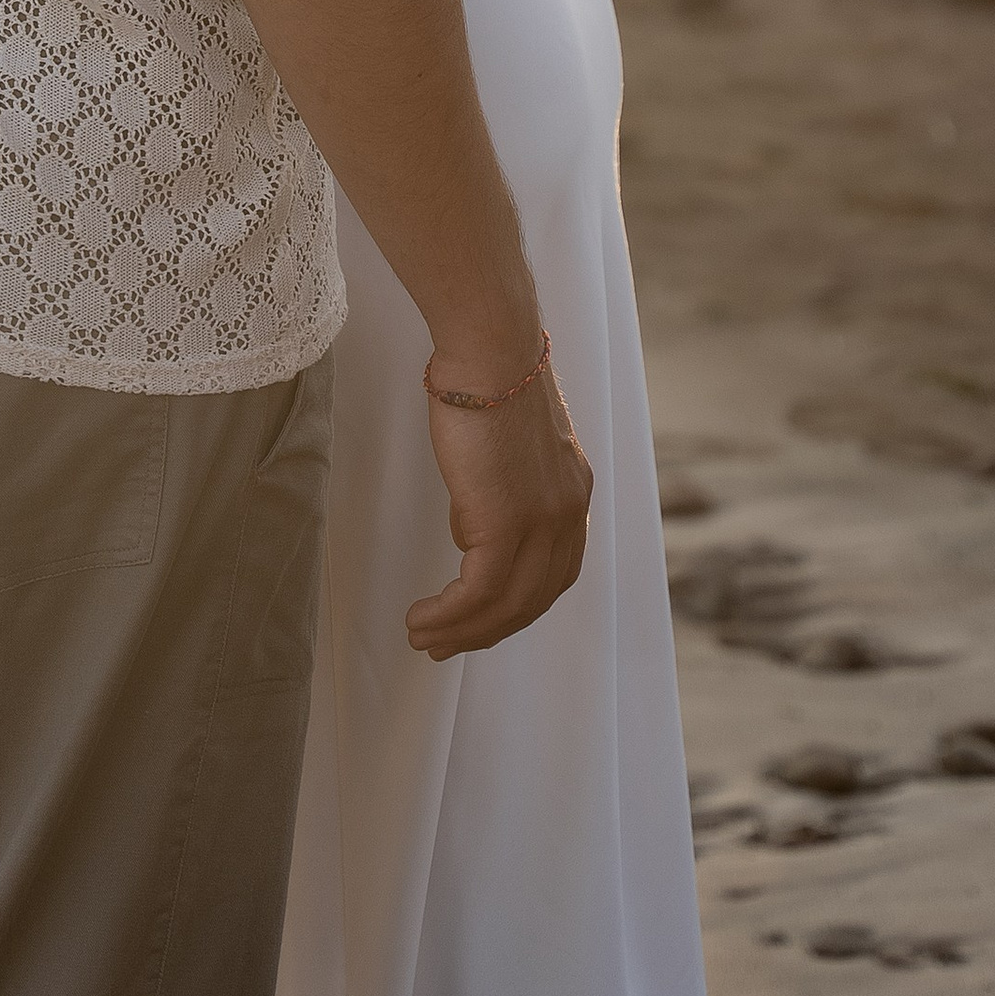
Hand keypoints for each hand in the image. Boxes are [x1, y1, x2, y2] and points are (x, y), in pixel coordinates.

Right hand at [405, 356, 594, 659]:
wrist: (490, 350)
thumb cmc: (485, 378)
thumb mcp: (504, 446)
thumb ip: (500, 491)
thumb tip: (470, 530)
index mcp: (572, 493)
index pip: (554, 572)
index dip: (518, 605)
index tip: (481, 620)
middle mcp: (568, 514)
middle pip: (533, 599)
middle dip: (487, 631)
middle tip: (445, 645)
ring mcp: (542, 522)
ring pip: (506, 606)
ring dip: (461, 632)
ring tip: (422, 637)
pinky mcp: (507, 523)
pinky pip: (478, 593)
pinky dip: (449, 615)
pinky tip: (422, 618)